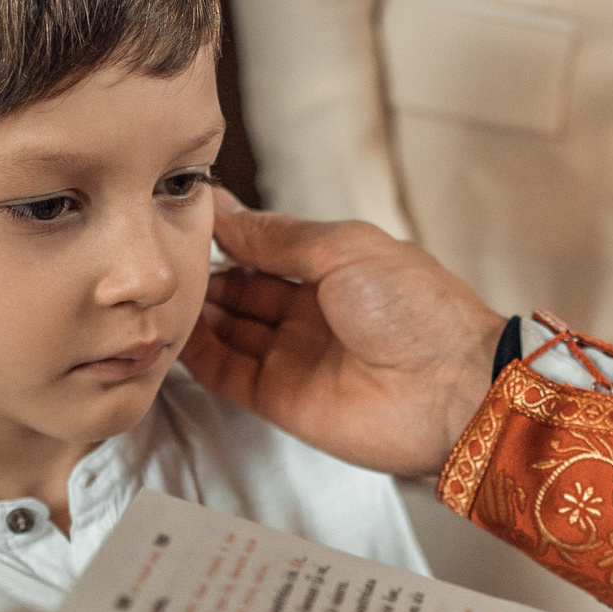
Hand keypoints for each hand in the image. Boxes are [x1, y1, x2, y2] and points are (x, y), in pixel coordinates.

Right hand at [185, 190, 507, 477]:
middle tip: (163, 257)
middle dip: (206, 273)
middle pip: (242, 290)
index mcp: (337, 269)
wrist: (452, 390)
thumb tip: (225, 211)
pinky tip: (173, 330)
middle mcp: (313, 313)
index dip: (229, 235)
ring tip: (160, 289)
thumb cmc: (419, 311)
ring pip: (229, 330)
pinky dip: (197, 354)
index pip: (266, 248)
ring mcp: (296, 357)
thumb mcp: (346, 248)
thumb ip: (279, 235)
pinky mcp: (282, 400)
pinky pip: (227, 374)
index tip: (184, 217)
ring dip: (197, 311)